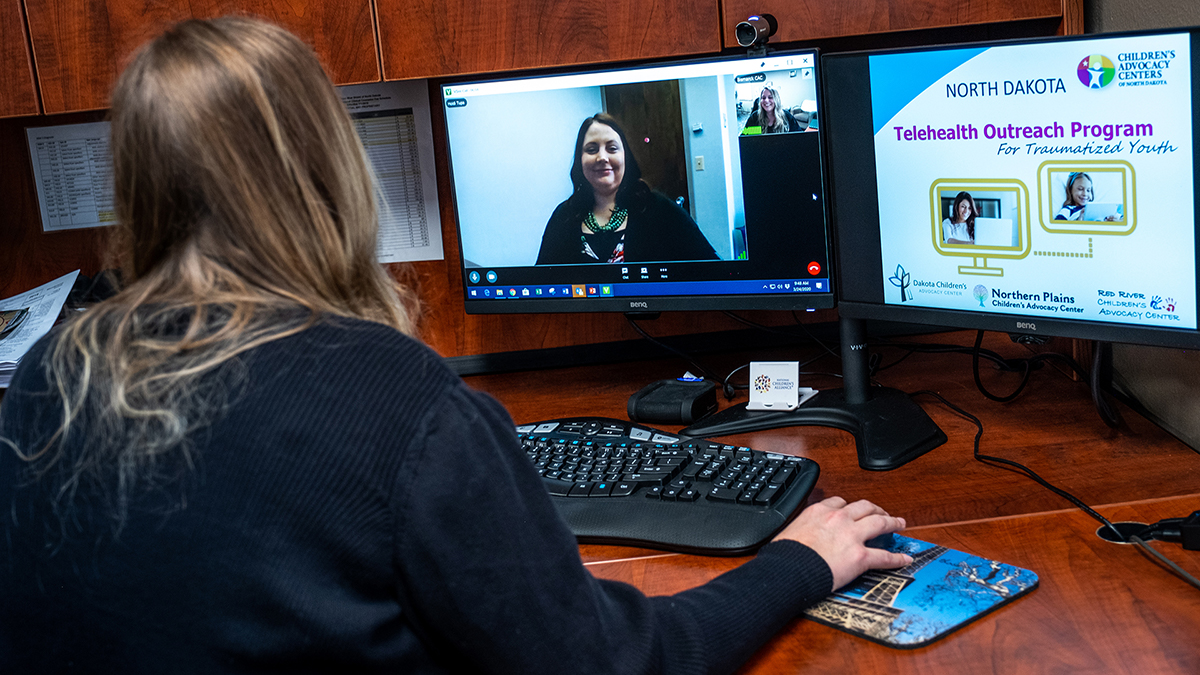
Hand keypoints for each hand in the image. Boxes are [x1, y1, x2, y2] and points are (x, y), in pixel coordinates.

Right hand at [773, 496, 911, 588]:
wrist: (788, 569)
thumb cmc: (785, 554)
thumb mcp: (789, 531)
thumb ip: (801, 528)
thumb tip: (798, 536)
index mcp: (819, 511)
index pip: (840, 502)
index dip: (849, 506)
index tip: (852, 510)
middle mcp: (839, 519)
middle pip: (864, 507)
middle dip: (876, 509)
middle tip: (882, 513)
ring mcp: (852, 536)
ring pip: (879, 522)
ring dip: (892, 522)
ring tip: (899, 524)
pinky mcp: (861, 556)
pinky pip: (884, 556)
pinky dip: (897, 558)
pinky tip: (905, 559)